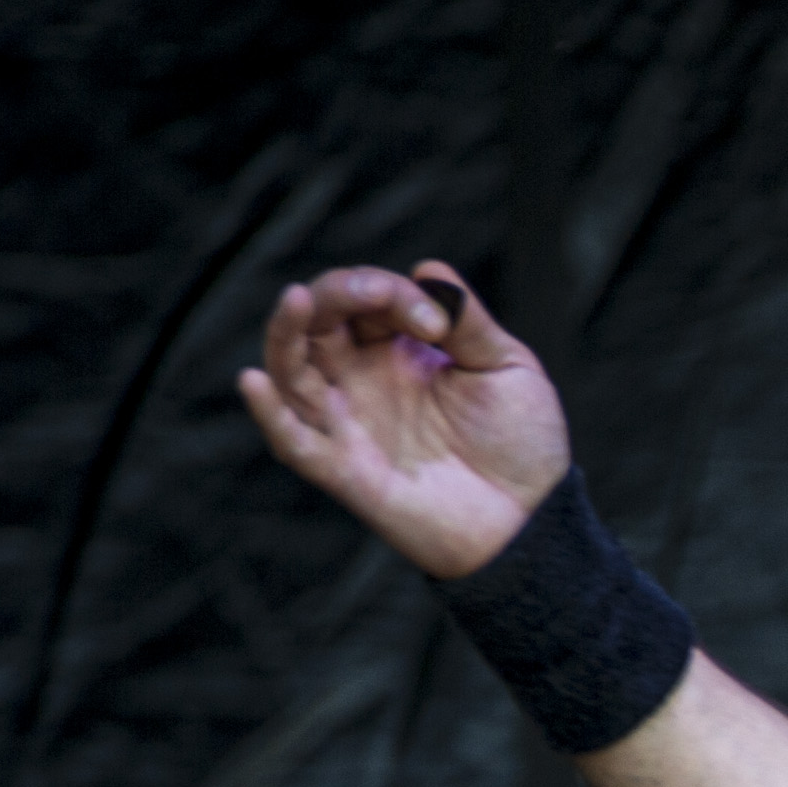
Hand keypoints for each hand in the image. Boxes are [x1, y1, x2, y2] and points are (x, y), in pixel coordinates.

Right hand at [235, 260, 570, 578]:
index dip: (392, 293)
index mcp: (397, 351)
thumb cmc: (521, 443)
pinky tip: (254, 382)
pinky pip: (293, 442)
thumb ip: (468, 321)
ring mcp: (348, 424)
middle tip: (375, 291)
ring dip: (285, 332)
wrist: (533, 519)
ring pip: (291, 370)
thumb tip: (428, 267)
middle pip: (316, 321)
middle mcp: (362, 381)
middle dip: (337, 293)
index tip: (439, 325)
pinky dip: (270, 414)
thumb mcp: (506, 368)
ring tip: (296, 299)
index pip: (365, 300)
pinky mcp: (345, 471)